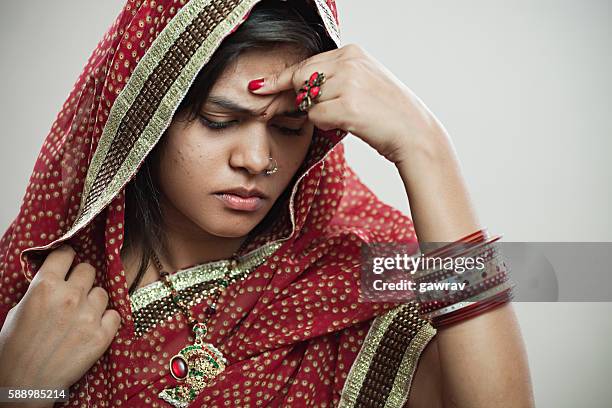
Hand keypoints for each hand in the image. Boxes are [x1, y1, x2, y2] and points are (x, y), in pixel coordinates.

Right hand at [0, 245, 120, 390]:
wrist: (24, 384)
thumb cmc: (15, 348)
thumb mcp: (19, 309)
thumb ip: (42, 289)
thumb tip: (57, 275)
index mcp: (44, 286)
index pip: (66, 254)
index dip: (67, 258)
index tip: (68, 263)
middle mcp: (69, 296)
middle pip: (88, 269)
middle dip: (81, 279)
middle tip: (74, 292)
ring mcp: (89, 316)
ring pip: (103, 292)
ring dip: (94, 301)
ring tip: (81, 315)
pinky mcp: (102, 335)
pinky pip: (114, 315)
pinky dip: (106, 320)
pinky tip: (93, 328)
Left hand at [247, 43, 448, 163]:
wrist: (415, 133)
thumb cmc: (388, 114)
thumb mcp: (362, 84)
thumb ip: (332, 79)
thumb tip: (294, 90)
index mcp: (351, 52)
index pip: (306, 64)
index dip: (280, 79)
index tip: (257, 86)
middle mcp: (348, 62)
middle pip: (299, 80)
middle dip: (287, 99)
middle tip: (280, 112)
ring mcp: (348, 82)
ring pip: (307, 101)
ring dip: (320, 114)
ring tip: (349, 116)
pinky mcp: (347, 105)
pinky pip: (316, 118)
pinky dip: (327, 125)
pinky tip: (350, 123)